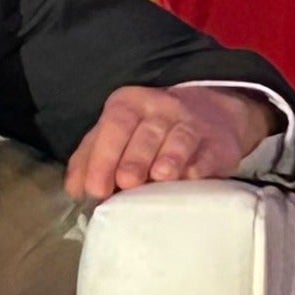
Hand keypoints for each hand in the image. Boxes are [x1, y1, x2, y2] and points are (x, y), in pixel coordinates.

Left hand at [65, 84, 279, 201]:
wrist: (207, 117)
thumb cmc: (145, 134)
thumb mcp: (112, 138)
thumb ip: (88, 160)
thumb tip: (74, 190)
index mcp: (128, 104)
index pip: (114, 125)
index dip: (103, 157)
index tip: (96, 189)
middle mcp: (161, 108)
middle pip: (146, 133)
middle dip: (134, 160)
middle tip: (126, 183)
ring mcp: (193, 123)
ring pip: (181, 138)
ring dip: (169, 158)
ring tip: (160, 176)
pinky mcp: (219, 144)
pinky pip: (209, 154)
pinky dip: (200, 166)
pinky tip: (191, 178)